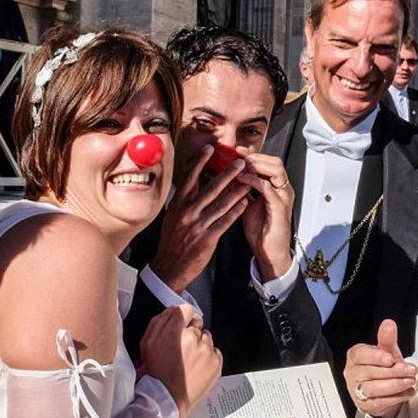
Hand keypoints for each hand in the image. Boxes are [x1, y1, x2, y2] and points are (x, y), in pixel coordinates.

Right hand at [139, 304, 222, 417]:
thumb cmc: (156, 374)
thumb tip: (172, 310)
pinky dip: (208, 357)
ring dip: (200, 345)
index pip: (185, 309)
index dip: (183, 317)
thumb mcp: (148, 343)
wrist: (167, 398)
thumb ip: (160, 322)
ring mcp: (206, 349)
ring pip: (206, 338)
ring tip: (189, 360)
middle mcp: (192, 337)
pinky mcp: (216, 360)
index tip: (183, 324)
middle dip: (191, 332)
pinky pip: (214, 351)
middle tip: (182, 348)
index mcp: (173, 331)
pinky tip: (196, 366)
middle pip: (197, 323)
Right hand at [151, 145, 251, 292]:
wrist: (169, 268)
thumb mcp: (172, 217)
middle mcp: (187, 212)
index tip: (210, 149)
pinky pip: (226, 221)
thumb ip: (184, 201)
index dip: (201, 162)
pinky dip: (237, 210)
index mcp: (177, 205)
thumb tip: (195, 182)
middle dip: (228, 173)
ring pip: (222, 203)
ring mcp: (198, 225)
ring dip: (238, 190)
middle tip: (240, 162)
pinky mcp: (208, 238)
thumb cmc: (172, 242)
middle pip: (210, 188)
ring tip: (248, 180)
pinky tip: (246, 202)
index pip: (190, 178)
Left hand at [236, 149, 294, 280]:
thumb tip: (227, 177)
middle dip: (255, 156)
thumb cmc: (260, 231)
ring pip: (275, 170)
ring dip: (256, 165)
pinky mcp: (279, 207)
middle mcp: (282, 190)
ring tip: (240, 164)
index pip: (269, 163)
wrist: (268, 252)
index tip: (236, 150)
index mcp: (276, 188)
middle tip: (238, 154)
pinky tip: (242, 179)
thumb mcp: (248, 205)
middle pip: (275, 162)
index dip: (253, 155)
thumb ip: (242, 190)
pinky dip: (254, 180)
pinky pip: (268, 188)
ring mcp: (283, 197)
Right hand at [344, 320, 416, 417]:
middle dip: (394, 371)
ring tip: (410, 381)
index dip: (376, 356)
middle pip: (371, 372)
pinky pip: (380, 402)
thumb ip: (386, 338)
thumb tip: (389, 324)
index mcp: (355, 356)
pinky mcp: (366, 405)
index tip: (391, 359)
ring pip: (374, 389)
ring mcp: (358, 390)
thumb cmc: (381, 366)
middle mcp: (353, 373)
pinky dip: (396, 397)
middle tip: (410, 370)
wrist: (380, 390)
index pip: (361, 355)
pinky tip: (407, 391)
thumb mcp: (386, 351)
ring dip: (395, 385)